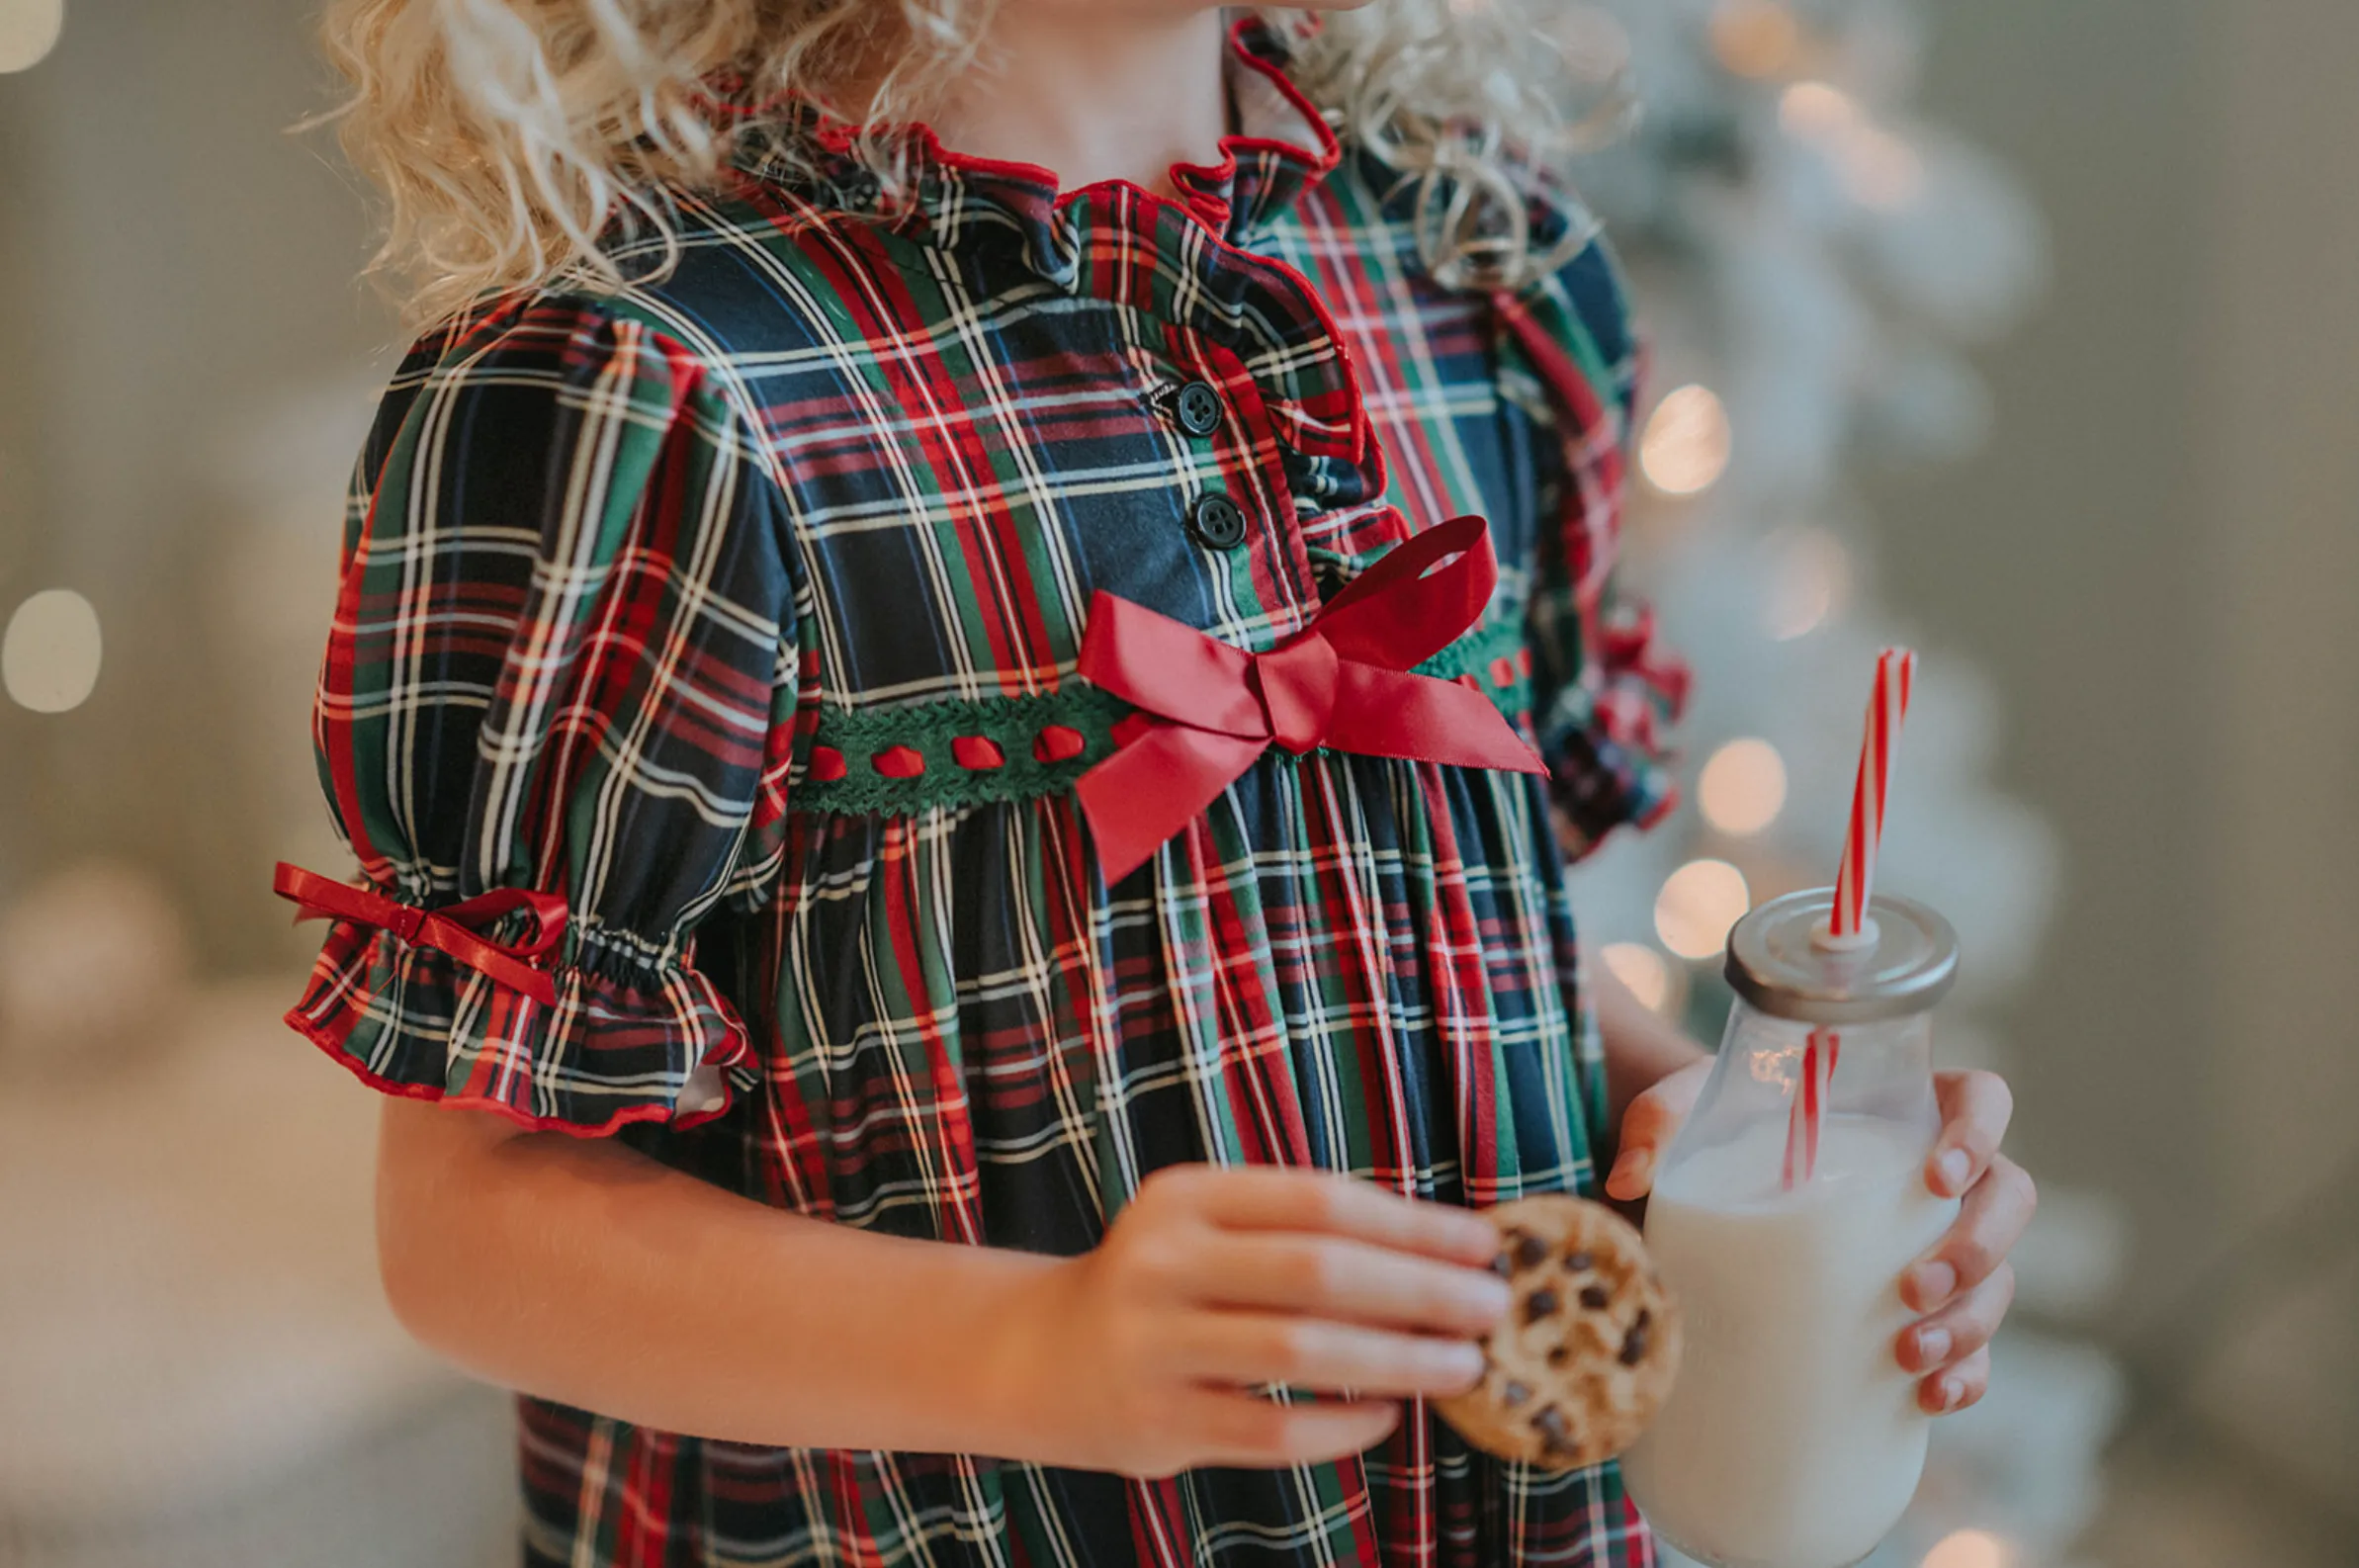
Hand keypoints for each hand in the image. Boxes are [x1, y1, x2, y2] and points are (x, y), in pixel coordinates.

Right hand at [994, 1165, 1510, 1477]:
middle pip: (1317, 1271)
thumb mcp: (1206, 1230)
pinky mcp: (1155, 1422)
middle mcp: (1161, 1262)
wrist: (1036, 1357)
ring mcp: (1153, 1345)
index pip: (1320, 1201)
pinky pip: (1271, 1429)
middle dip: (1421, 1291)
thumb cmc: (1162, 1285)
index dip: (1412, 1224)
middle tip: (1494, 1307)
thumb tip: (1442, 1251)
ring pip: (1300, 1351)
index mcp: (1183, 1197)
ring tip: (1463, 1365)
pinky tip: (1387, 1417)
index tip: (1484, 1245)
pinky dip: (1341, 1425)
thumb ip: (1298, 1231)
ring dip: (1398, 1360)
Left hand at [1604, 1065, 2033, 1416]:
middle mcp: (1941, 1180)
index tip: (1939, 1176)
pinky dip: (1966, 1376)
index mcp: (1905, 1108)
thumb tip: (1627, 1178)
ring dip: (1971, 1322)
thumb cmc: (1717, 1129)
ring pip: (1999, 1281)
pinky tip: (1929, 1398)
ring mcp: (1944, 1248)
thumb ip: (1657, 1121)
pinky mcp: (1929, 1313)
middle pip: (2011, 1198)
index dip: (1982, 1131)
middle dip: (1979, 1249)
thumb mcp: (1687, 1110)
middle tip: (1911, 1286)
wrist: (1712, 1193)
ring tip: (1908, 1353)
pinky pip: (1977, 1350)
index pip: (1983, 1099)